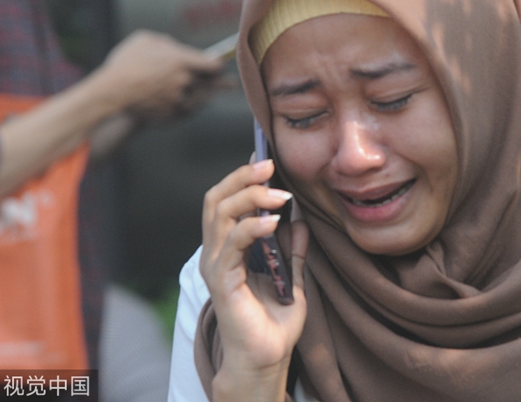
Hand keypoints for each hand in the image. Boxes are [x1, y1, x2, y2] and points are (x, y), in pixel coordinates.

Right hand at [98, 30, 223, 118]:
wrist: (110, 93)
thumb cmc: (125, 64)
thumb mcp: (144, 40)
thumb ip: (166, 43)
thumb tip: (176, 49)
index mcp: (182, 61)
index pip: (214, 65)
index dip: (217, 66)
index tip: (218, 67)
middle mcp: (185, 81)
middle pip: (207, 83)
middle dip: (212, 82)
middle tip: (230, 84)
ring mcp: (179, 100)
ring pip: (198, 98)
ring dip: (199, 95)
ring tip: (205, 95)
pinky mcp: (173, 115)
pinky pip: (187, 111)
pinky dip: (188, 107)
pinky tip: (189, 104)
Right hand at [200, 160, 308, 400]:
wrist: (268, 360)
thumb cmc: (274, 323)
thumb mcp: (292, 278)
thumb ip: (294, 251)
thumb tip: (303, 221)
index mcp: (229, 248)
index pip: (226, 201)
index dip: (242, 177)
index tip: (267, 159)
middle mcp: (217, 253)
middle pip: (217, 199)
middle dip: (242, 177)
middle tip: (270, 166)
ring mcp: (216, 266)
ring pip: (220, 215)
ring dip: (250, 197)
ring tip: (279, 194)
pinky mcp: (222, 282)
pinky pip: (232, 245)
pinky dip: (252, 228)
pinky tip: (274, 222)